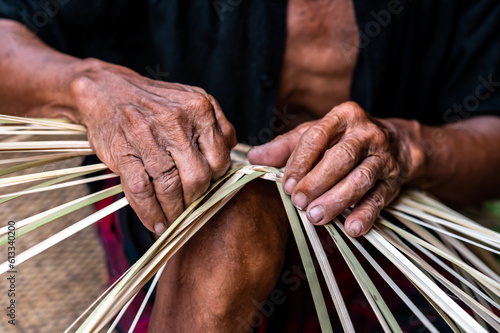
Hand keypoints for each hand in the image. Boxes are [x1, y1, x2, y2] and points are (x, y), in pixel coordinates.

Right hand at [71, 59, 236, 234]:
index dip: (216, 181)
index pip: (219, 159)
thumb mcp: (193, 100)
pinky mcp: (123, 152)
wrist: (108, 90)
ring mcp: (147, 138)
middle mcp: (175, 122)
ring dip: (174, 213)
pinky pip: (141, 191)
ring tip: (176, 223)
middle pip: (197, 177)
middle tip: (193, 210)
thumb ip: (217, 125)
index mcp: (199, 109)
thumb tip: (231, 153)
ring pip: (170, 188)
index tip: (210, 191)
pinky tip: (156, 223)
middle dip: (196, 201)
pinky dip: (150, 213)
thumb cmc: (155, 102)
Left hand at [248, 102, 424, 236]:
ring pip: (360, 178)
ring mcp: (382, 157)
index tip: (287, 184)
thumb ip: (285, 146)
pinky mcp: (392, 181)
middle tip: (298, 203)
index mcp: (342, 117)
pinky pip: (380, 199)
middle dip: (317, 181)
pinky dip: (366, 214)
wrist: (394, 145)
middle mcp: (366, 134)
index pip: (317, 136)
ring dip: (337, 200)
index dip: (300, 161)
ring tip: (316, 218)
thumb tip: (254, 157)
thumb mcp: (315, 135)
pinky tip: (351, 228)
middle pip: (340, 157)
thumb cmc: (343, 140)